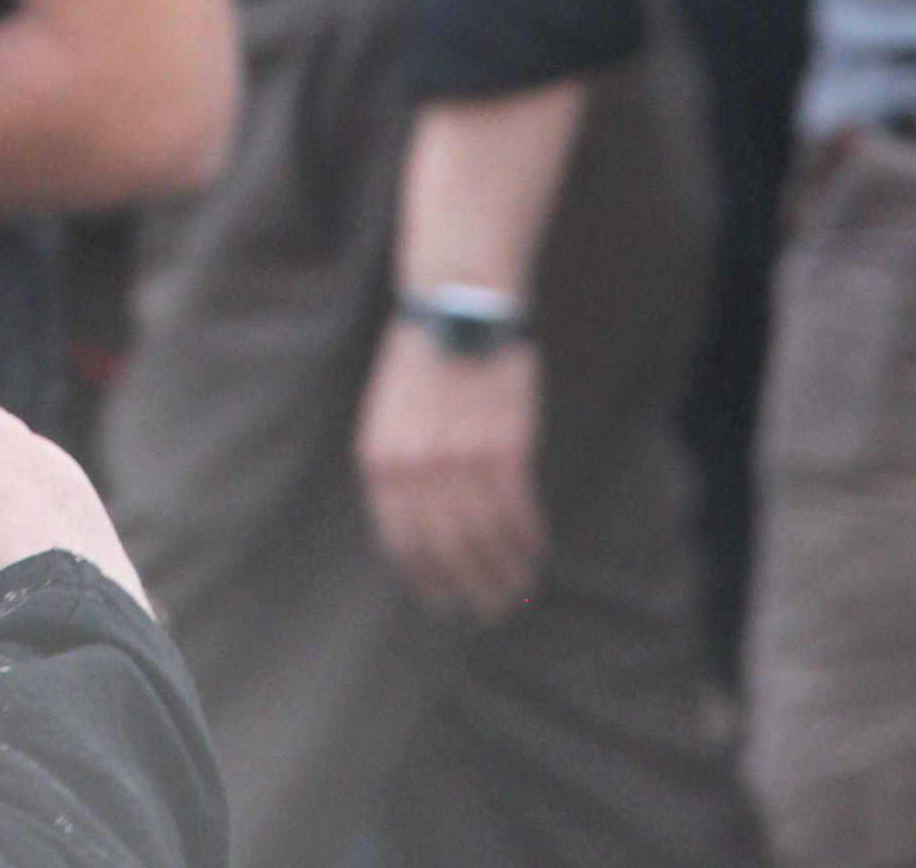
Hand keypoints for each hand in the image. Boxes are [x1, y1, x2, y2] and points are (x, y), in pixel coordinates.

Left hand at [354, 321, 542, 622]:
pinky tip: (535, 551)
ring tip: (517, 589)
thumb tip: (419, 534)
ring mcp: (459, 456)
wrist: (457, 305)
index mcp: (380, 460)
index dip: (426, 580)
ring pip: (484, 537)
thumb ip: (399, 471)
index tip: (445, 604)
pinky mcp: (502, 445)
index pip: (401, 542)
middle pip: (445, 549)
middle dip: (469, 588)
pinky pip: (516, 510)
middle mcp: (415, 465)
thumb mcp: (388, 417)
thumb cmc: (424, 363)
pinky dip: (527, 538)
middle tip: (489, 610)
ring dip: (504, 571)